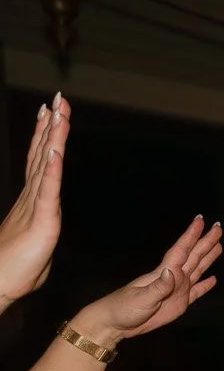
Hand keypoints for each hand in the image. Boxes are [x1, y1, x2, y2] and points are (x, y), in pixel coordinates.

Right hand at [0, 95, 68, 309]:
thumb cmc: (17, 270)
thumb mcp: (36, 241)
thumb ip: (41, 227)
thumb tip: (44, 225)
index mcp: (32, 201)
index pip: (41, 162)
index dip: (46, 136)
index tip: (51, 114)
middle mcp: (32, 197)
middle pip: (43, 154)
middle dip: (52, 126)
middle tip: (58, 100)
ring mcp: (35, 206)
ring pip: (46, 164)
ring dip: (54, 137)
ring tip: (59, 112)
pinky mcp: (41, 220)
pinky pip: (48, 190)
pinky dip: (52, 168)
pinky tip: (55, 150)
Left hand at [68, 216, 223, 347]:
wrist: (116, 323)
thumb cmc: (124, 308)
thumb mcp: (142, 298)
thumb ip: (159, 287)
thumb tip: (172, 272)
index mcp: (164, 273)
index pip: (181, 250)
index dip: (191, 235)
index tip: (201, 221)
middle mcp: (173, 277)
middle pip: (193, 256)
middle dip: (205, 241)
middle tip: (218, 227)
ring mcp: (177, 290)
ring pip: (197, 269)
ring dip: (208, 257)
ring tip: (219, 246)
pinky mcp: (179, 303)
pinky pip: (197, 292)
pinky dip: (206, 285)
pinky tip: (213, 279)